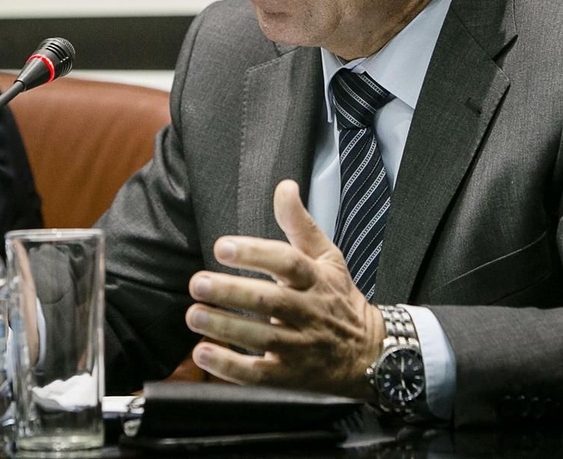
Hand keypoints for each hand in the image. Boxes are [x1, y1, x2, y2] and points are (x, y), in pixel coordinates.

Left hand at [186, 180, 383, 397]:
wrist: (368, 352)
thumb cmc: (339, 299)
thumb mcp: (327, 257)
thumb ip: (300, 223)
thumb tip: (284, 186)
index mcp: (316, 279)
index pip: (287, 262)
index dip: (255, 253)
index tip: (222, 247)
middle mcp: (309, 312)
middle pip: (270, 301)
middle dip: (231, 292)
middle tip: (197, 282)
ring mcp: (301, 346)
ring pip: (262, 338)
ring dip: (225, 327)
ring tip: (194, 315)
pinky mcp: (290, 376)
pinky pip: (259, 374)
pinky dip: (230, 367)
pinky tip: (205, 353)